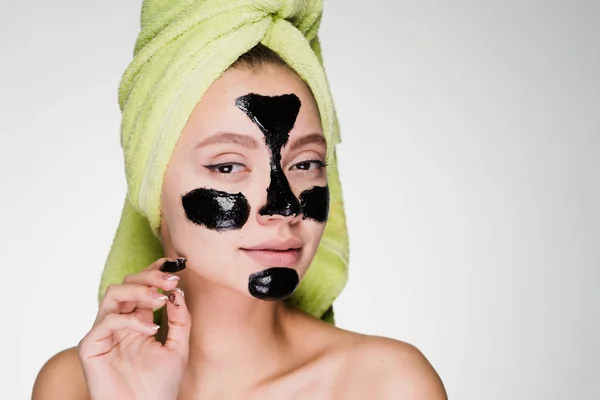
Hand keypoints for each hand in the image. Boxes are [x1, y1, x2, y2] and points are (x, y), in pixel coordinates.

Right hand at [78, 258, 190, 399]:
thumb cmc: (159, 385)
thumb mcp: (178, 347)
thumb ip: (180, 319)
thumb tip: (178, 292)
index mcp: (136, 321)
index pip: (141, 287)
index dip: (154, 271)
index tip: (175, 265)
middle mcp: (118, 323)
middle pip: (126, 284)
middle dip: (149, 277)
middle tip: (171, 281)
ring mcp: (103, 333)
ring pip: (113, 294)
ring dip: (139, 290)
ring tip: (159, 299)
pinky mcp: (91, 346)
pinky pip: (107, 320)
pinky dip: (131, 319)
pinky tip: (151, 328)